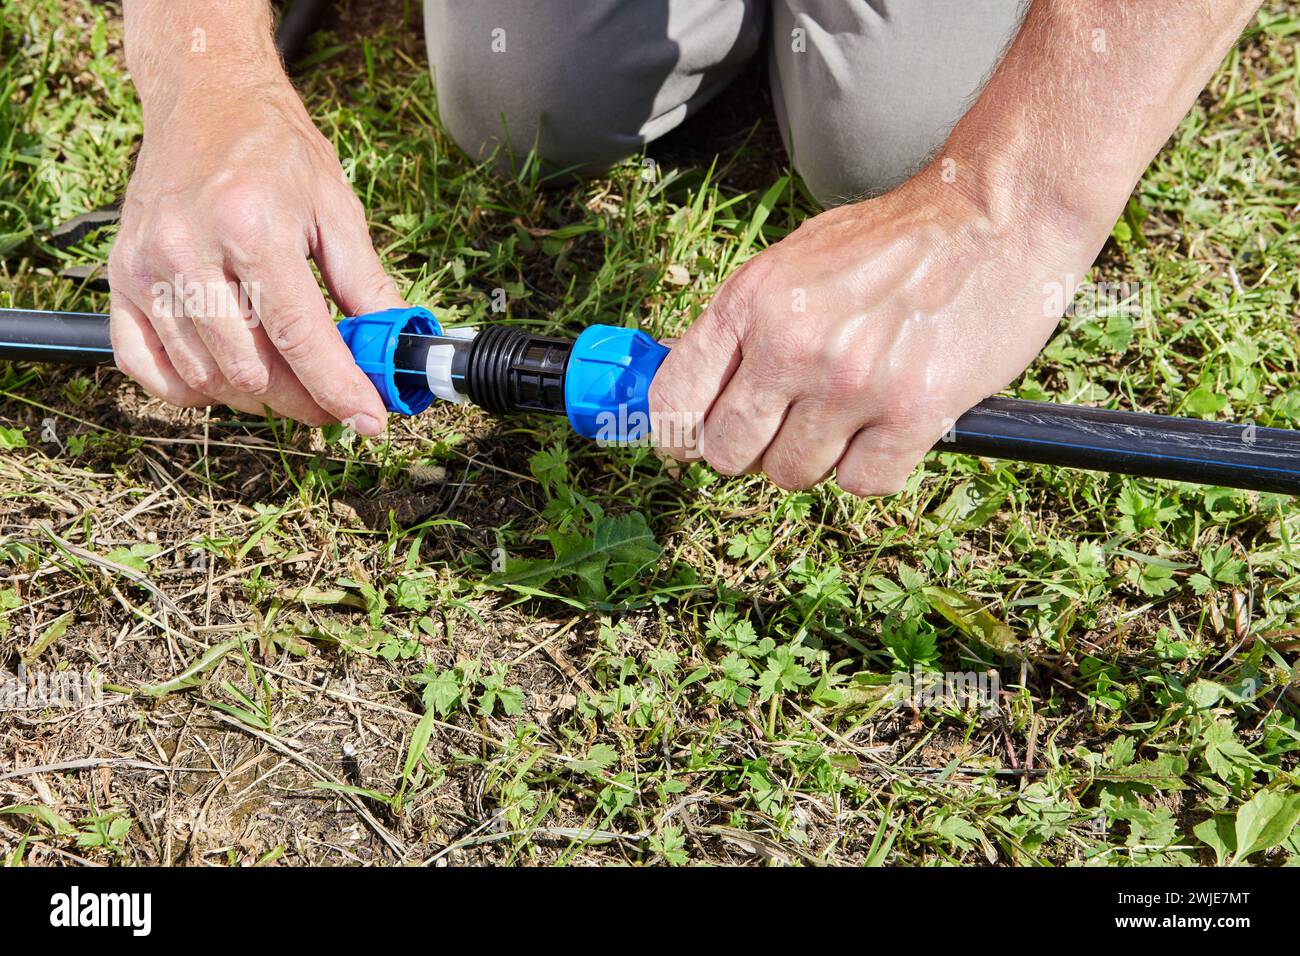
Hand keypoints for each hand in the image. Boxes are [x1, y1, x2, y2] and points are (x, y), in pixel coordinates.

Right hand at [108, 72, 403, 433]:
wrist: (207, 101)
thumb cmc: (276, 152)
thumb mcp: (337, 209)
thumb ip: (367, 285)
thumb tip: (397, 348)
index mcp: (250, 227)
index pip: (299, 336)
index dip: (339, 389)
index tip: (369, 421)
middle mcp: (187, 249)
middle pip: (249, 368)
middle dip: (302, 398)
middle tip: (332, 395)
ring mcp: (145, 267)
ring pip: (204, 377)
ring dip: (255, 395)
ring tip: (287, 376)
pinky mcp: (118, 279)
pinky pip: (145, 368)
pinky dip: (191, 389)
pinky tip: (228, 374)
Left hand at [649, 169, 1095, 496]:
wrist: (994, 217)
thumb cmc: (892, 242)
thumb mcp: (792, 262)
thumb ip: (740, 326)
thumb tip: (685, 390)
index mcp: (751, 301)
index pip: (674, 401)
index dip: (675, 435)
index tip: (690, 443)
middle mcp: (792, 344)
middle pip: (728, 454)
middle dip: (752, 450)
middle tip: (786, 425)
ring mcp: (851, 383)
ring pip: (792, 475)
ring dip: (816, 457)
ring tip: (850, 410)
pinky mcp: (912, 414)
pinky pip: (860, 483)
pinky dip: (872, 466)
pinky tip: (890, 424)